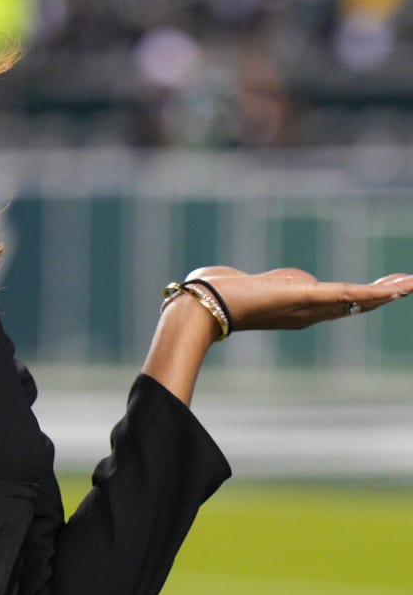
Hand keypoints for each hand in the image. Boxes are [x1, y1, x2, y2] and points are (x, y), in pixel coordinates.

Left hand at [182, 266, 412, 331]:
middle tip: (410, 284)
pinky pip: (343, 295)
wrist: (203, 306)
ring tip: (410, 284)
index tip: (388, 290)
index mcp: (297, 310)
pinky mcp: (302, 297)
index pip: (338, 303)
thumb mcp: (258, 284)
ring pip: (355, 299)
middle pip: (354, 303)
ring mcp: (306, 307)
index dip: (364, 297)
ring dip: (386, 291)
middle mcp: (306, 313)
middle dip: (384, 294)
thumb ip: (281, 283)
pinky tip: (391, 290)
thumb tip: (299, 281)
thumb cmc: (219, 295)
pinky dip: (369, 292)